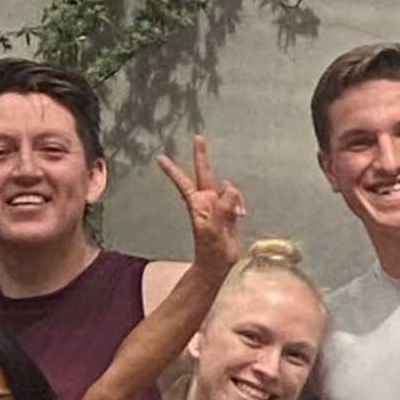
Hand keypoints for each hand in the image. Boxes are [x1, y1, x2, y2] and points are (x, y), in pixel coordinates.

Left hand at [155, 135, 243, 287]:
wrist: (218, 263)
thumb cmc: (210, 249)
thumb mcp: (213, 230)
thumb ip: (221, 209)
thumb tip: (228, 191)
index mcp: (197, 204)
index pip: (183, 182)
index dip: (172, 170)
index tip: (159, 158)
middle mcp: (206, 201)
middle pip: (204, 173)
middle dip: (201, 156)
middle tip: (197, 137)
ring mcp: (217, 205)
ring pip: (228, 188)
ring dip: (234, 197)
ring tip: (234, 216)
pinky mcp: (228, 210)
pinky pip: (236, 198)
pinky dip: (240, 204)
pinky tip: (240, 216)